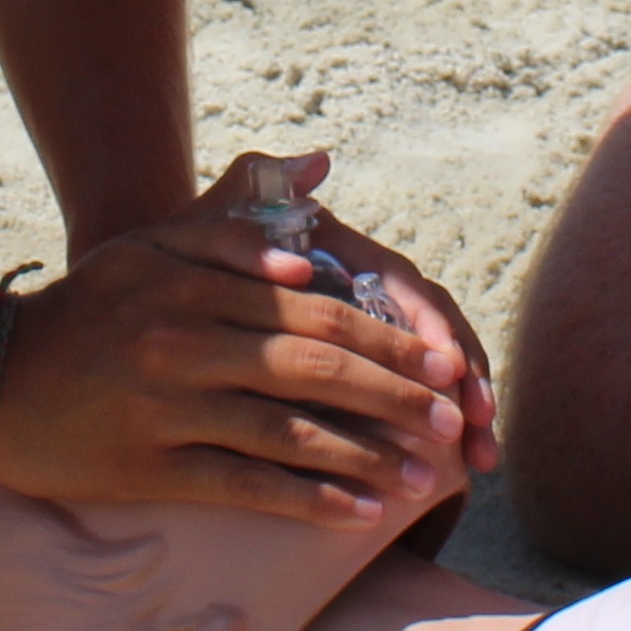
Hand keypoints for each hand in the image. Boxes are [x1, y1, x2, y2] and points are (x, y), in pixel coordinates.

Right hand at [0, 208, 476, 521]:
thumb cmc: (89, 308)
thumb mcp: (152, 243)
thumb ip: (234, 217)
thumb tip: (319, 188)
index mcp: (197, 279)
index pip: (318, 308)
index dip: (390, 338)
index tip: (444, 363)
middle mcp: (188, 338)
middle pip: (317, 368)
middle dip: (397, 398)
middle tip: (454, 422)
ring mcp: (170, 405)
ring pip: (291, 432)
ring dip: (369, 456)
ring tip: (426, 476)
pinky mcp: (152, 465)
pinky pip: (247, 486)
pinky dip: (310, 499)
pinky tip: (361, 514)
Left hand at [196, 148, 501, 474]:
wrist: (149, 301)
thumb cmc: (182, 265)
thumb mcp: (210, 229)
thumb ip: (256, 192)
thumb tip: (315, 162)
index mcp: (340, 252)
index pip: (403, 283)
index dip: (430, 325)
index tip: (445, 369)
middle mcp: (364, 286)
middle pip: (433, 328)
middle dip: (465, 377)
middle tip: (479, 426)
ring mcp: (365, 329)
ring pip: (434, 366)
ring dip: (467, 407)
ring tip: (480, 457)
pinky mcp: (357, 371)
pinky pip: (406, 399)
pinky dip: (435, 428)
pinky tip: (457, 468)